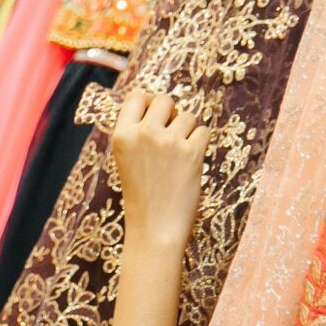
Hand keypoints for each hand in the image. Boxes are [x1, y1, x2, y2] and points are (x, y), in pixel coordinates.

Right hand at [110, 91, 208, 247]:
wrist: (154, 229)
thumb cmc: (141, 196)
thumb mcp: (127, 160)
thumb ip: (138, 132)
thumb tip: (162, 105)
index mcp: (121, 135)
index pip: (136, 97)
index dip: (148, 103)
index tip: (155, 115)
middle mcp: (143, 134)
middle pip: (165, 100)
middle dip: (172, 114)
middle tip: (170, 136)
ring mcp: (168, 142)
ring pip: (188, 116)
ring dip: (188, 131)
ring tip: (178, 156)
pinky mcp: (192, 152)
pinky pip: (204, 131)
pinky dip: (200, 144)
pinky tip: (190, 163)